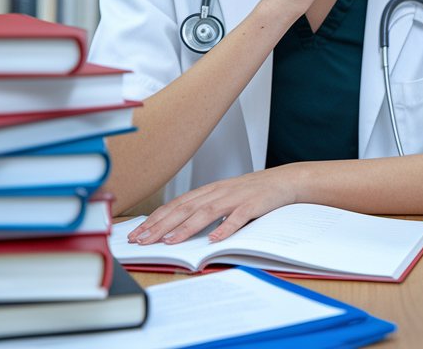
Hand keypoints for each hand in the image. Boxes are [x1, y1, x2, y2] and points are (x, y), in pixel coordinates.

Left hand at [126, 165, 303, 244]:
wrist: (285, 180)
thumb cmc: (254, 192)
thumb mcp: (226, 197)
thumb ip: (206, 209)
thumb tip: (179, 227)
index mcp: (209, 190)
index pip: (176, 204)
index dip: (155, 218)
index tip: (137, 233)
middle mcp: (218, 192)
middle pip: (184, 208)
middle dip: (160, 225)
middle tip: (142, 240)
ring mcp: (235, 197)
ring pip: (206, 212)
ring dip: (185, 228)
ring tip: (169, 242)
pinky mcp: (254, 204)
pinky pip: (238, 217)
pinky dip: (225, 228)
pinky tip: (214, 240)